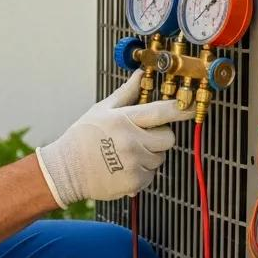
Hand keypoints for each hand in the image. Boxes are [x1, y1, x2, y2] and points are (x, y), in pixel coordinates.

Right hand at [36, 72, 193, 206]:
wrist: (65, 169)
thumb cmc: (82, 138)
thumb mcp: (101, 110)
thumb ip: (126, 93)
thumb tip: (139, 75)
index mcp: (124, 120)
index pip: (162, 112)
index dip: (181, 109)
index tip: (192, 106)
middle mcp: (131, 141)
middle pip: (168, 138)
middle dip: (159, 137)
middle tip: (141, 137)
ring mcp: (134, 163)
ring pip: (160, 158)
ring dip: (149, 156)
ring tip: (126, 154)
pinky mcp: (134, 182)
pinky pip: (151, 175)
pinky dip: (141, 173)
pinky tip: (123, 167)